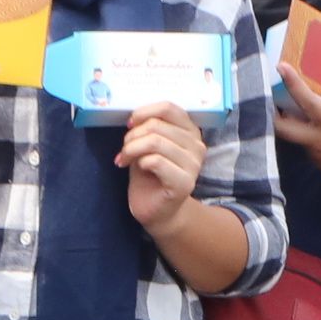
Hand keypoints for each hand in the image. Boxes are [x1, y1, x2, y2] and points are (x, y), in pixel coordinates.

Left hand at [116, 102, 206, 233]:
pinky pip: (156, 161)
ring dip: (131, 149)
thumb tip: (134, 117)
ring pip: (155, 142)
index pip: (169, 108)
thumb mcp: (148, 145)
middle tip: (124, 150)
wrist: (158, 211)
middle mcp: (196, 146)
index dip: (144, 112)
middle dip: (132, 136)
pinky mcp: (184, 183)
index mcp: (190, 132)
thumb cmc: (151, 176)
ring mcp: (193, 165)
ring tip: (125, 159)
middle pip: (157, 125)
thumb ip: (149, 128)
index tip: (130, 124)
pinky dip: (140, 162)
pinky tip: (136, 169)